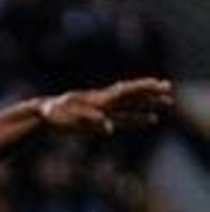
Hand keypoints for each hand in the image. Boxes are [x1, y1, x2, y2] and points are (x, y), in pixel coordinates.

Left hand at [40, 77, 173, 134]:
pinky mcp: (101, 119)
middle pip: (132, 96)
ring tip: (166, 104)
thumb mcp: (69, 118)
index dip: (142, 89)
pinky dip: (138, 118)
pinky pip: (124, 117)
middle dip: (150, 93)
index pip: (125, 92)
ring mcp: (104, 110)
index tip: (157, 84)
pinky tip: (150, 120)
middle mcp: (104, 102)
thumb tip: (109, 127)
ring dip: (148, 105)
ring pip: (131, 106)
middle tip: (169, 90)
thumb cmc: (55, 115)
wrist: (43, 114)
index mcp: (98, 100)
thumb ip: (90, 121)